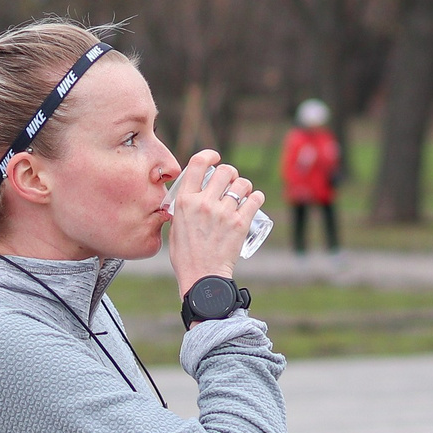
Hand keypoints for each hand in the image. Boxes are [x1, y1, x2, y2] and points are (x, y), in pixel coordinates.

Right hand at [165, 150, 263, 294]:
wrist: (202, 277)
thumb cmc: (186, 256)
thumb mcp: (175, 227)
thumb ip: (183, 209)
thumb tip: (190, 197)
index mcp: (185, 200)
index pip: (198, 163)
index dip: (210, 155)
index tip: (216, 157)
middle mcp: (204, 203)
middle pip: (225, 170)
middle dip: (230, 173)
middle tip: (231, 183)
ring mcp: (223, 212)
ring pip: (242, 184)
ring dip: (244, 186)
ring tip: (243, 194)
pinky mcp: (240, 223)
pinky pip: (255, 199)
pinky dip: (257, 197)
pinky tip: (255, 200)